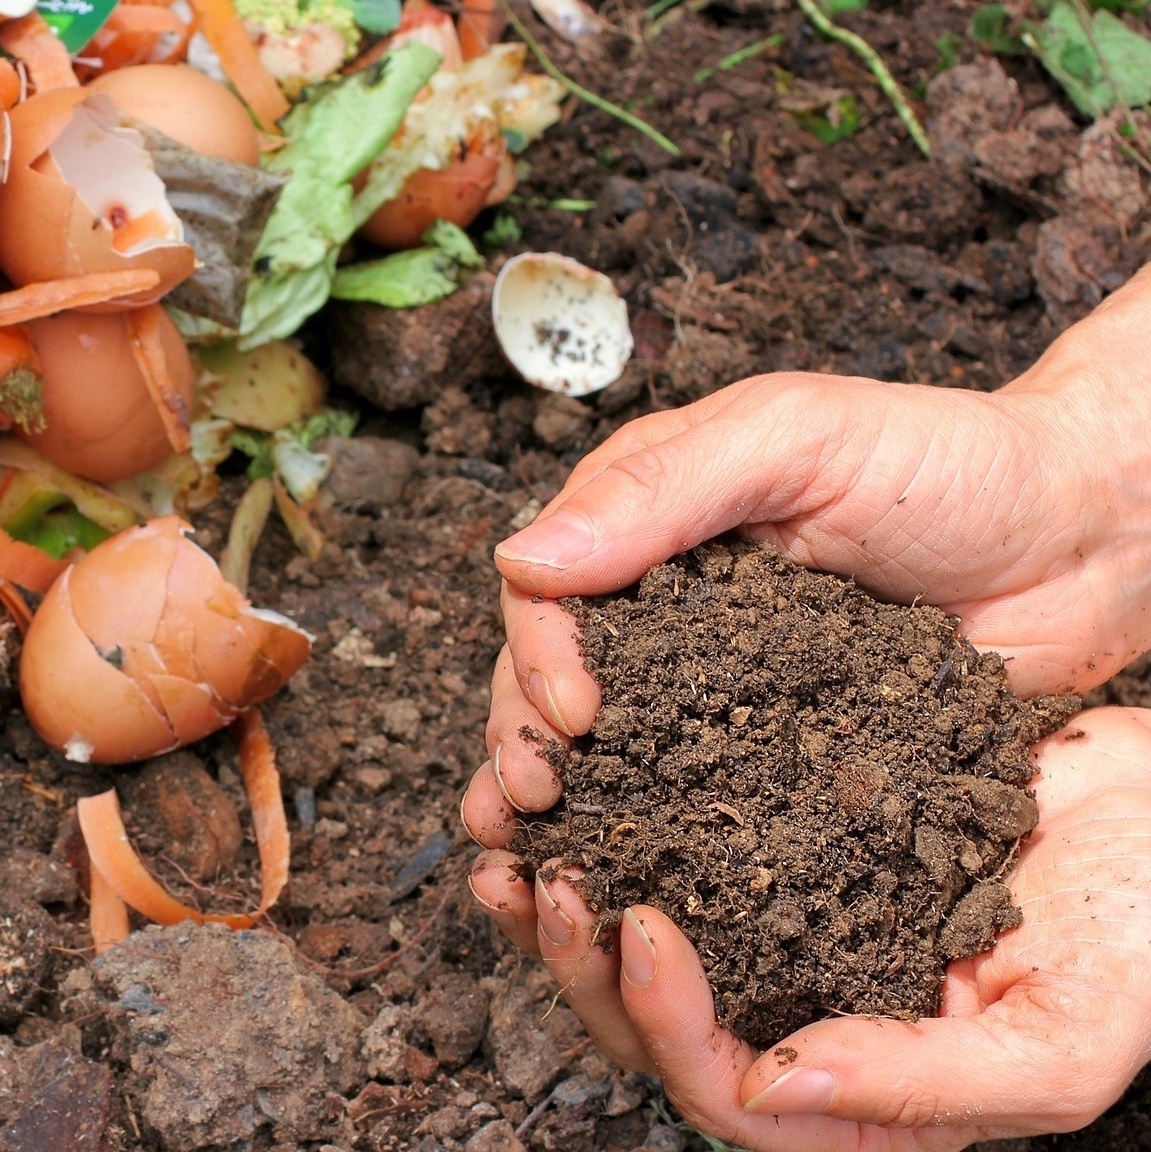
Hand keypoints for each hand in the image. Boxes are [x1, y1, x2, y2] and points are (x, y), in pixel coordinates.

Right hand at [462, 264, 1150, 846]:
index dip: (539, 653)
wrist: (1077, 539)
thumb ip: (663, 488)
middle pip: (559, 673)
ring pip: (612, 742)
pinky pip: (697, 790)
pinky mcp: (773, 745)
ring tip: (534, 861)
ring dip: (563, 799)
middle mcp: (671, 604)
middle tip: (534, 799)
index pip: (551, 588)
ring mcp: (720, 680)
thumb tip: (523, 558)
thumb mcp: (797, 438)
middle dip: (527, 735)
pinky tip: (621, 880)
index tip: (571, 714)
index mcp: (654, 518)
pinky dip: (651, 833)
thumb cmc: (946, 463)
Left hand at [469, 707, 1150, 1149]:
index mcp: (863, 1087)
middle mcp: (810, 1008)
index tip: (639, 925)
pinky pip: (682, 842)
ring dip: (573, 896)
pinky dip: (624, 816)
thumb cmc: (1137, 930)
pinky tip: (583, 775)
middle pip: (661, 1022)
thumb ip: (927, 1086)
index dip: (669, 1023)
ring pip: (649, 936)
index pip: (729, 1091)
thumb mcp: (1061, 1037)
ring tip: (517, 836)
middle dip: (587, 962)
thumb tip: (771, 1085)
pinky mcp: (785, 841)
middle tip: (546, 878)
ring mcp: (791, 923)